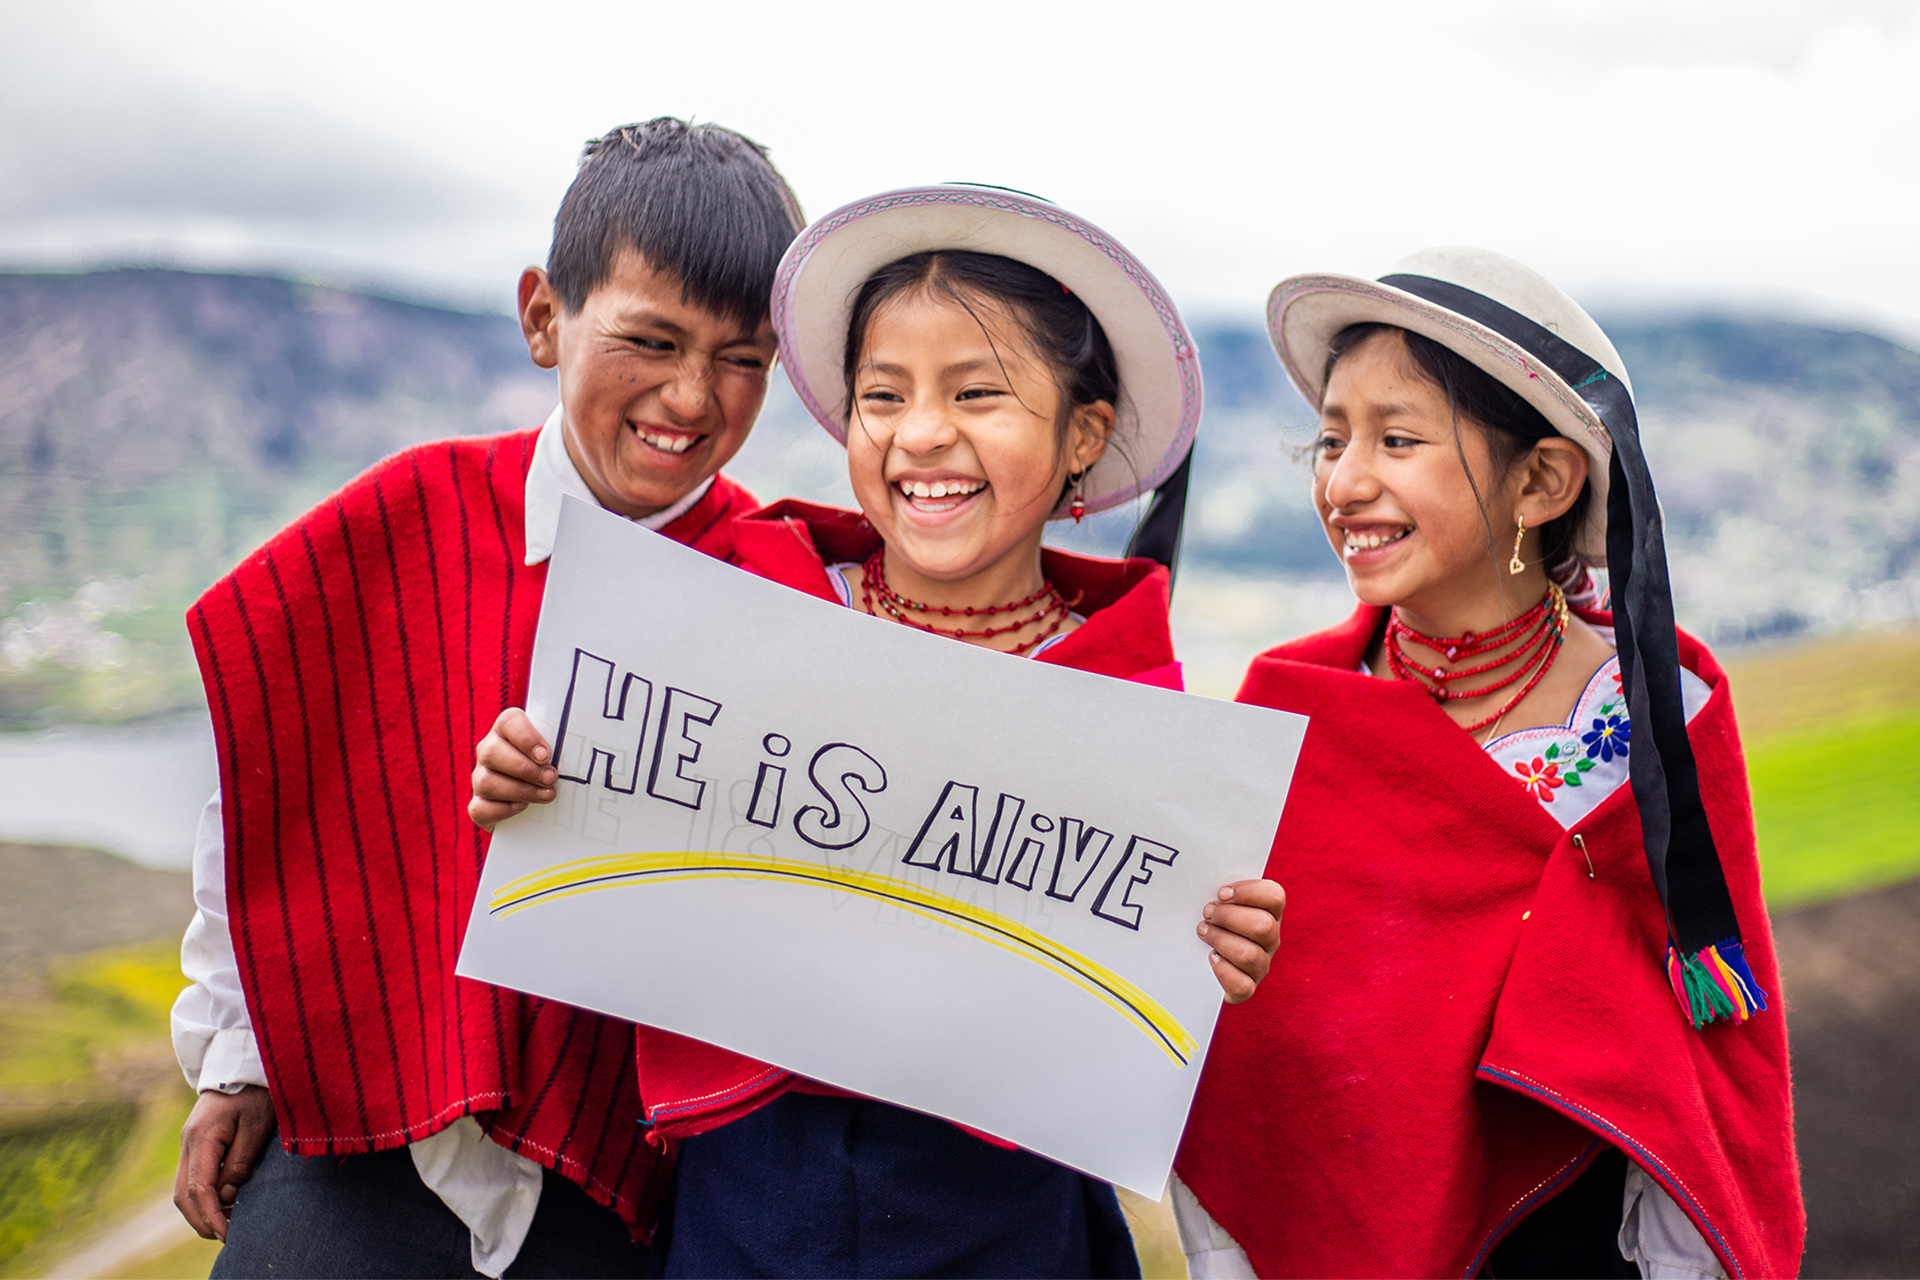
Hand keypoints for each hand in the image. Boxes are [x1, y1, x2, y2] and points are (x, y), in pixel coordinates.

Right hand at [174, 1084, 273, 1240]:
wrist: (244, 1064)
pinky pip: (191, 1178)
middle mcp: (188, 1143)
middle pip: (183, 1194)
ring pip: (183, 1189)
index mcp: (202, 1137)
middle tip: (226, 1236)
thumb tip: (228, 1196)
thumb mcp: (257, 1125)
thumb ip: (240, 1161)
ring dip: (200, 1211)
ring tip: (226, 1225)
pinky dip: (202, 1197)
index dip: (212, 1215)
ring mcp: (189, 1143)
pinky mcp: (196, 1144)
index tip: (228, 1233)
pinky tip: (224, 1204)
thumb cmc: (256, 1093)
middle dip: (201, 1220)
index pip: (199, 1187)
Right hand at [471, 708, 556, 831]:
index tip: (546, 755)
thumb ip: (568, 744)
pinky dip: (503, 810)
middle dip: (525, 769)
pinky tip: (523, 808)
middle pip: (491, 752)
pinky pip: (479, 809)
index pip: (509, 721)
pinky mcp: (479, 804)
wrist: (544, 805)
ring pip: (486, 782)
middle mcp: (489, 750)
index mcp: (508, 730)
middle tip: (551, 778)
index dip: (526, 738)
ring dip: (520, 790)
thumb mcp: (562, 752)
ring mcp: (480, 777)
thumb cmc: (556, 768)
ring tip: (547, 795)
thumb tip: (597, 741)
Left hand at [1199, 879, 1284, 1003]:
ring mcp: (1261, 965)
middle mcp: (1270, 938)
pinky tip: (1211, 958)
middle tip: (1207, 913)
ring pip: (1250, 955)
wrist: (1189, 958)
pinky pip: (1242, 985)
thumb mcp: (1213, 898)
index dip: (1249, 892)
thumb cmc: (1205, 918)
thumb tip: (1197, 865)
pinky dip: (1223, 970)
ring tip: (1202, 932)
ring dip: (1221, 940)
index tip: (1221, 892)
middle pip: (1263, 926)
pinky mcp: (1247, 988)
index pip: (1275, 896)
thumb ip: (1215, 885)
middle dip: (1229, 917)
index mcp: (1267, 911)